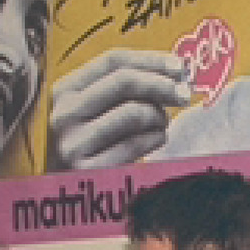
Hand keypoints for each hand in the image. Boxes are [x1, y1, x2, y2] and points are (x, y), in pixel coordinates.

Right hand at [45, 49, 193, 169]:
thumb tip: (178, 69)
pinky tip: (157, 139)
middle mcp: (64, 114)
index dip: (151, 59)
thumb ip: (126, 86)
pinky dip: (156, 138)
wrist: (68, 190)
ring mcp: (73, 143)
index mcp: (64, 91)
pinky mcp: (89, 170)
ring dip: (158, 115)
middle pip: (124, 81)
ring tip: (161, 123)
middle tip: (185, 93)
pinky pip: (137, 143)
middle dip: (162, 83)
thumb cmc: (94, 143)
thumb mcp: (96, 109)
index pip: (112, 60)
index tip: (180, 66)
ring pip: (134, 111)